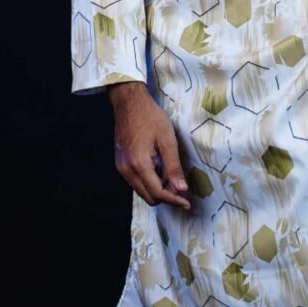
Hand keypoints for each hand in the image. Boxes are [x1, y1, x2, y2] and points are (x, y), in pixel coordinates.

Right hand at [107, 82, 190, 209]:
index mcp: (139, 164)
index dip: (174, 200)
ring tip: (171, 175)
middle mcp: (127, 170)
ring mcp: (121, 167)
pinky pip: (136, 181)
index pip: (157, 193)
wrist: (129, 103)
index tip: (187, 203)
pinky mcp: (120, 163)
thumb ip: (173, 166)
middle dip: (166, 196)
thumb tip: (181, 189)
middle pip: (148, 196)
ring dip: (157, 189)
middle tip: (181, 186)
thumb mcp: (167, 139)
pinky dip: (149, 181)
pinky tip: (159, 168)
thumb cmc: (150, 117)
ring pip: (141, 191)